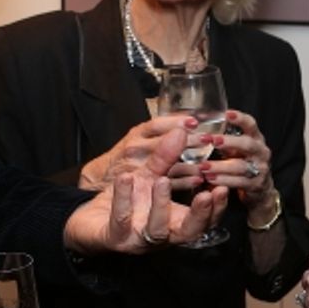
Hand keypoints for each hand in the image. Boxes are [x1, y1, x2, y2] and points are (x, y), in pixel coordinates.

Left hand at [63, 127, 227, 252]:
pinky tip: (126, 178)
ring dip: (161, 204)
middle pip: (189, 232)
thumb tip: (182, 131)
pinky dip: (124, 198)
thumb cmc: (125, 201)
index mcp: (173, 222)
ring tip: (161, 180)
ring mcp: (138, 239)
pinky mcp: (114, 238)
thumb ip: (165, 158)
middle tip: (206, 195)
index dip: (216, 209)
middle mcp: (160, 235)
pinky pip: (121, 219)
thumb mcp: (148, 176)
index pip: (203, 221)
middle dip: (199, 214)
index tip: (223, 189)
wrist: (89, 220)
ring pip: (156, 230)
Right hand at [78, 115, 201, 191]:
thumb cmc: (125, 155)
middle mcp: (135, 149)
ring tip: (207, 164)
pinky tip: (197, 180)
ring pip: (165, 166)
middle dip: (187, 142)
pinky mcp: (140, 187)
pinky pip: (163, 185)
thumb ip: (161, 131)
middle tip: (208, 140)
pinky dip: (182, 183)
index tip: (194, 121)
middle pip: (162, 144)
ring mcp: (136, 169)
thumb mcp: (139, 137)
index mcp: (137, 134)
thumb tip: (190, 121)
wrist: (100, 177)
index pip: (155, 125)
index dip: (175, 122)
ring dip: (188, 165)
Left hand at [199, 110, 275, 213]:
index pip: (250, 124)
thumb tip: (197, 122)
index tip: (226, 114)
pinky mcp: (256, 184)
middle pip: (247, 144)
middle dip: (229, 142)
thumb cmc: (241, 160)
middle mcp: (260, 151)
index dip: (239, 118)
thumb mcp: (235, 146)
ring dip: (220, 166)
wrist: (260, 186)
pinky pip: (239, 182)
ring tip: (203, 166)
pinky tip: (210, 179)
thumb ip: (223, 136)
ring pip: (240, 166)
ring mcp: (261, 168)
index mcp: (255, 137)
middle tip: (212, 140)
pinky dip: (224, 180)